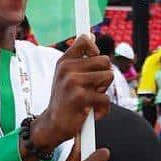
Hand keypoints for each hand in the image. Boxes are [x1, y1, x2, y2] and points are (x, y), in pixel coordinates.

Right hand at [30, 35, 111, 151]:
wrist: (53, 125)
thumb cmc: (65, 100)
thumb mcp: (66, 75)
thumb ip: (79, 58)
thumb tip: (90, 35)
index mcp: (64, 61)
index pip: (84, 40)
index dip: (95, 49)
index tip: (93, 60)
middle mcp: (66, 68)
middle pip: (105, 60)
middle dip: (103, 76)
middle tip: (91, 88)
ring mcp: (72, 82)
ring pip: (108, 76)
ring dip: (104, 91)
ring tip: (91, 99)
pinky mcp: (80, 97)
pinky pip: (106, 98)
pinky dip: (102, 109)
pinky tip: (90, 112)